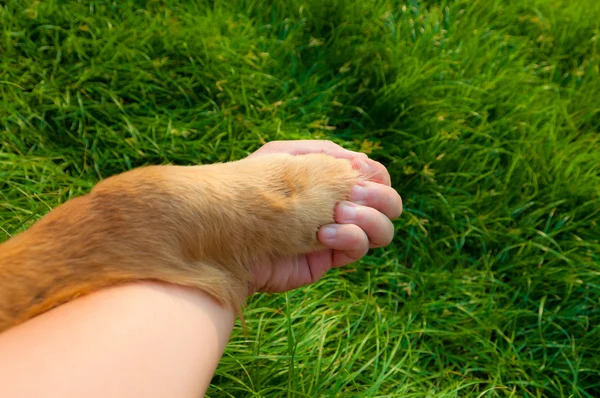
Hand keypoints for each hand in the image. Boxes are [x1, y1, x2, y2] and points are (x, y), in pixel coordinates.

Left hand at [248, 140, 401, 293]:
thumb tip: (366, 164)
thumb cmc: (252, 188)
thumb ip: (328, 155)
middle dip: (380, 197)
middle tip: (354, 195)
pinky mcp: (327, 258)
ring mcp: (336, 233)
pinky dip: (352, 237)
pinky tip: (324, 233)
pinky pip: (360, 248)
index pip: (375, 176)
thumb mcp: (287, 156)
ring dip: (370, 218)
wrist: (227, 233)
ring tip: (339, 214)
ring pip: (383, 230)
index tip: (359, 175)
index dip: (378, 176)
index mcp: (331, 178)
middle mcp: (338, 205)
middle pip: (389, 203)